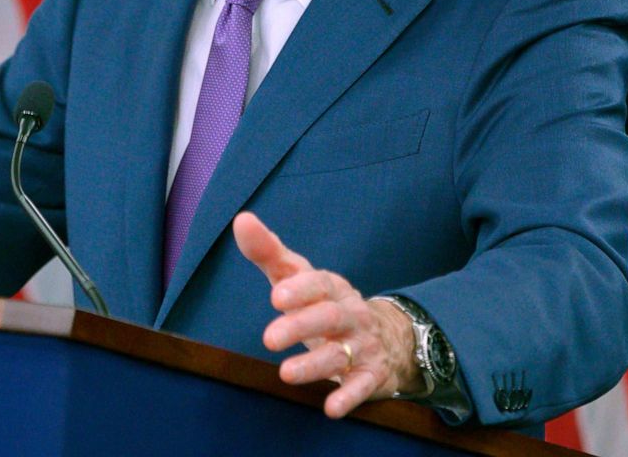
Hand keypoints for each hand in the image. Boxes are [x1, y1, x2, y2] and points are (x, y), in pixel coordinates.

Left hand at [232, 211, 424, 417]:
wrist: (387, 337)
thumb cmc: (325, 303)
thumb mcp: (300, 277)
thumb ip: (269, 252)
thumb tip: (241, 220)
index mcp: (331, 287)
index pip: (319, 283)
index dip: (300, 289)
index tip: (276, 296)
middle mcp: (349, 313)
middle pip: (328, 317)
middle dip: (300, 326)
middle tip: (269, 338)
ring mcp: (362, 345)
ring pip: (340, 354)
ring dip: (314, 365)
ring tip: (286, 374)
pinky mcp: (372, 375)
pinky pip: (362, 386)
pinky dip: (348, 396)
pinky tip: (330, 407)